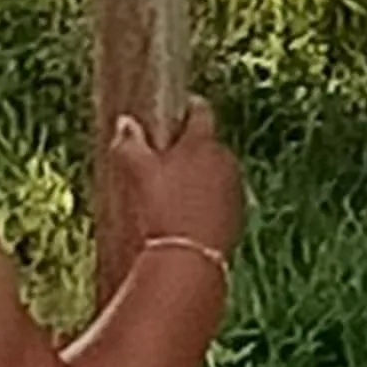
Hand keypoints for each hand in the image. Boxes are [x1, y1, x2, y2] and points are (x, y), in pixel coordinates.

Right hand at [110, 98, 242, 264]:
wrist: (190, 258)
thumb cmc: (163, 209)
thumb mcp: (138, 173)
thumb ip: (130, 143)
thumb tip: (125, 122)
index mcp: (203, 142)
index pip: (200, 110)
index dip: (187, 107)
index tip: (176, 110)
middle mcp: (226, 159)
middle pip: (208, 143)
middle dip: (191, 147)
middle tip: (165, 158)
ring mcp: (236, 187)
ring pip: (217, 171)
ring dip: (201, 174)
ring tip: (175, 191)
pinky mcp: (240, 213)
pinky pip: (222, 197)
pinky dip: (209, 199)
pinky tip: (188, 214)